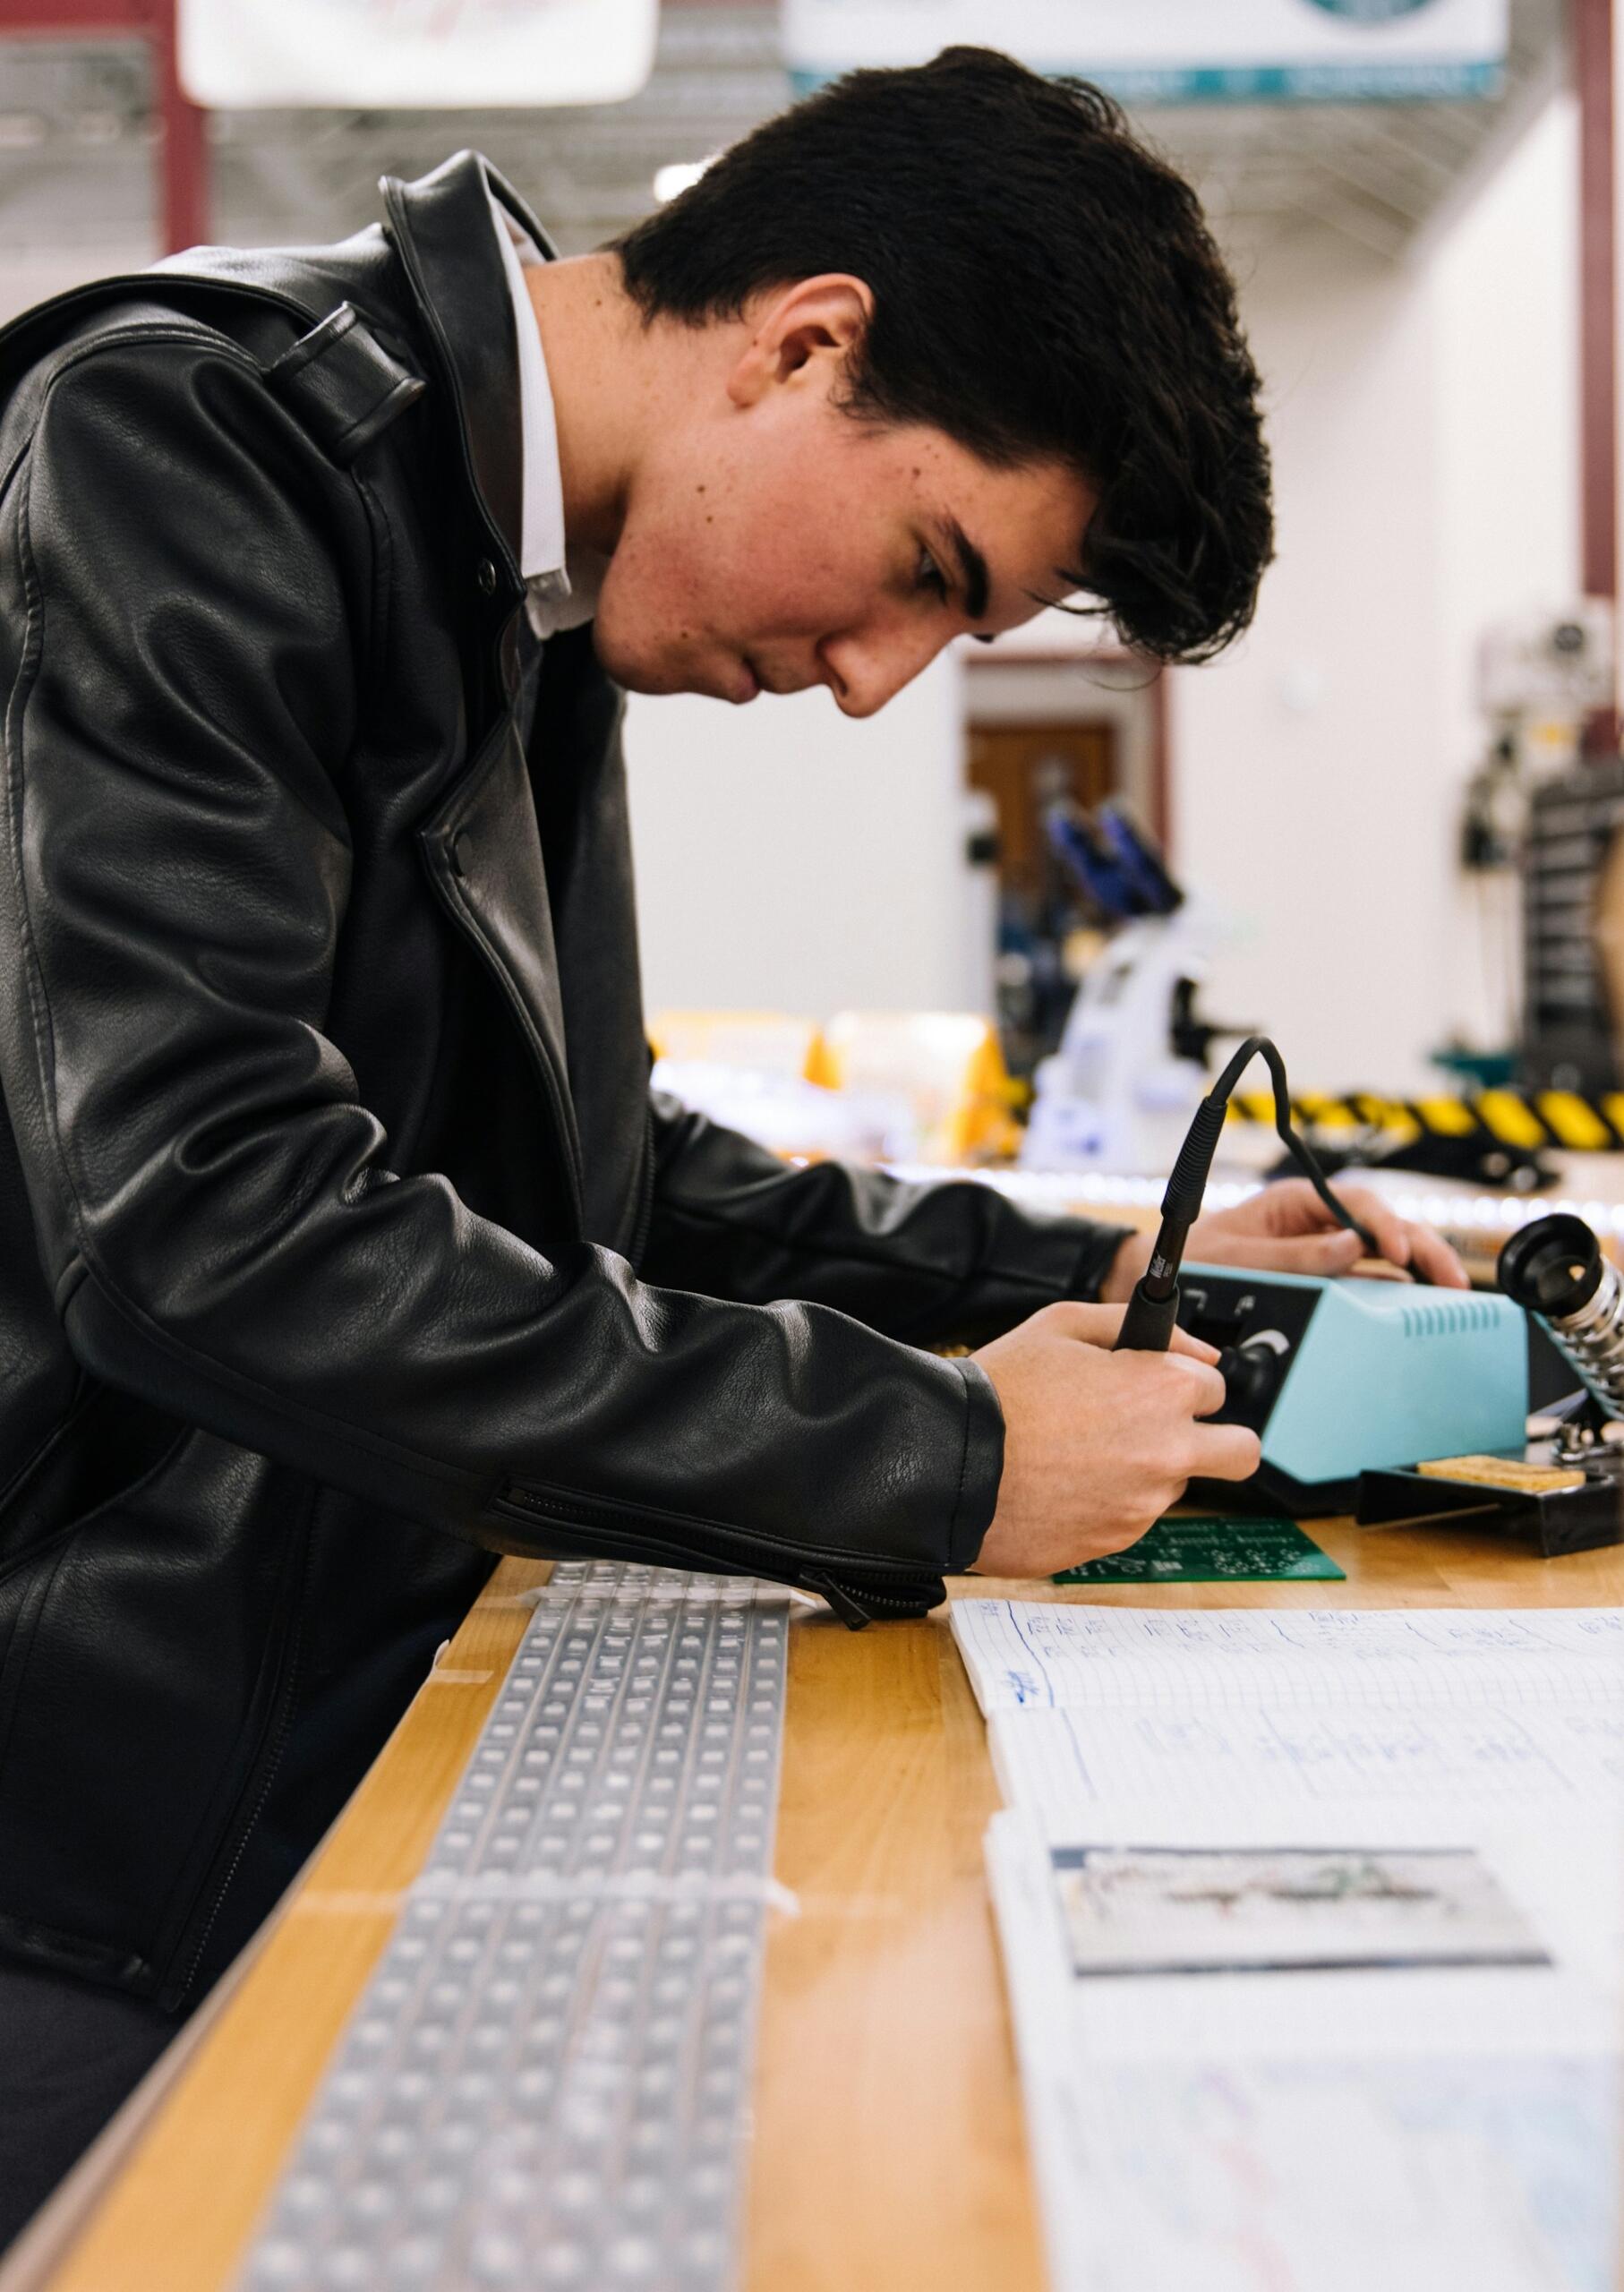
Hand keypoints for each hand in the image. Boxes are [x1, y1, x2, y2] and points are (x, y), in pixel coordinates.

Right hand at [971, 1302, 1260, 1576]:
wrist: (946, 1464)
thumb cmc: (999, 1391)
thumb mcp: (1061, 1325)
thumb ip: (1137, 1327)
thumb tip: (1198, 1350)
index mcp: (1162, 1389)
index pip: (1217, 1386)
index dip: (1182, 1380)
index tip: (1155, 1384)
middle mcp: (1168, 1449)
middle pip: (1241, 1452)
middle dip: (1219, 1439)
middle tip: (1171, 1430)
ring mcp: (1145, 1502)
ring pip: (1177, 1485)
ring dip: (1149, 1469)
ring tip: (1082, 1453)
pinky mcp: (1117, 1540)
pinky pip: (1133, 1516)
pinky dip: (1110, 1501)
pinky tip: (1064, 1482)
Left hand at [1101, 1178, 1468, 1300]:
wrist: (1160, 1279)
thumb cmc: (1196, 1258)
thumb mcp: (1240, 1256)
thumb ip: (1295, 1255)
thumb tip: (1353, 1248)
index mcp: (1297, 1202)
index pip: (1358, 1205)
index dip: (1387, 1227)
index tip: (1400, 1253)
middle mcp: (1318, 1222)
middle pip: (1385, 1228)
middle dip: (1423, 1249)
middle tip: (1452, 1281)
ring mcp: (1325, 1249)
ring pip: (1385, 1254)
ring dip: (1420, 1270)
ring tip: (1451, 1295)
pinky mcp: (1326, 1278)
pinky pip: (1369, 1279)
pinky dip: (1398, 1290)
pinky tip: (1421, 1306)